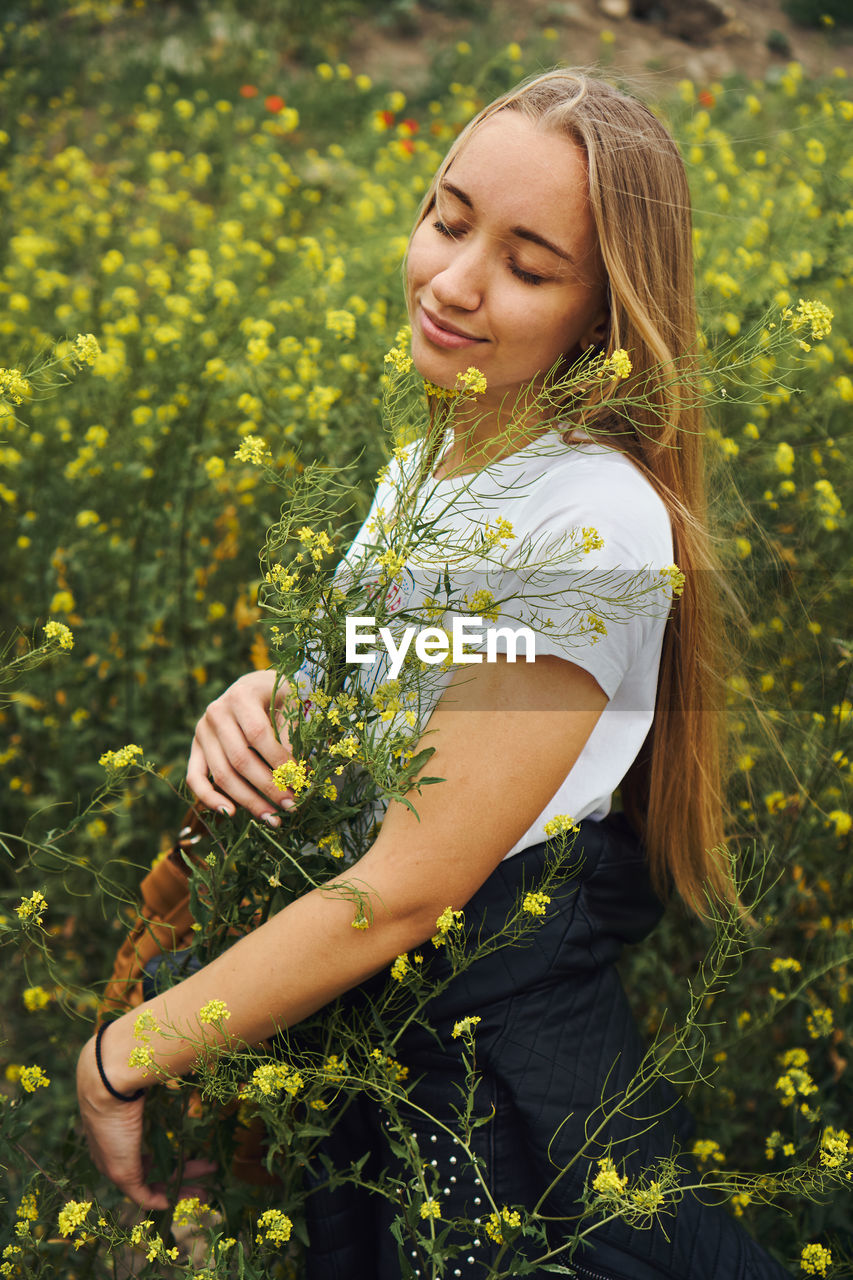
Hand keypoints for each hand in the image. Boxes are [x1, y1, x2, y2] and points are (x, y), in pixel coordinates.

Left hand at [76, 1036, 214, 1208]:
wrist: (105, 1083)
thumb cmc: (125, 1077)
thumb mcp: (144, 1083)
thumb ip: (155, 1084)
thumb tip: (177, 1065)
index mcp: (116, 1136)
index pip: (143, 1157)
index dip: (167, 1161)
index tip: (190, 1159)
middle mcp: (113, 1154)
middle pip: (151, 1172)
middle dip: (181, 1175)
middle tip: (207, 1171)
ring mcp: (116, 1166)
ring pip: (152, 1185)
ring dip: (180, 1187)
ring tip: (205, 1186)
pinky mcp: (122, 1173)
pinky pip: (144, 1196)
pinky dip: (162, 1200)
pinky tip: (178, 1199)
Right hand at [187, 670, 295, 823]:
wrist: (256, 686)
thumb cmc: (279, 697)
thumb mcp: (292, 706)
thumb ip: (292, 737)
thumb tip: (297, 776)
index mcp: (241, 696)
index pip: (258, 735)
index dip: (278, 761)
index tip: (299, 781)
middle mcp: (216, 713)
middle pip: (240, 759)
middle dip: (268, 787)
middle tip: (291, 807)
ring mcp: (202, 731)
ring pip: (222, 774)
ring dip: (247, 801)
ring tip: (271, 818)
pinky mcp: (196, 748)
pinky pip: (195, 778)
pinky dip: (209, 798)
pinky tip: (230, 813)